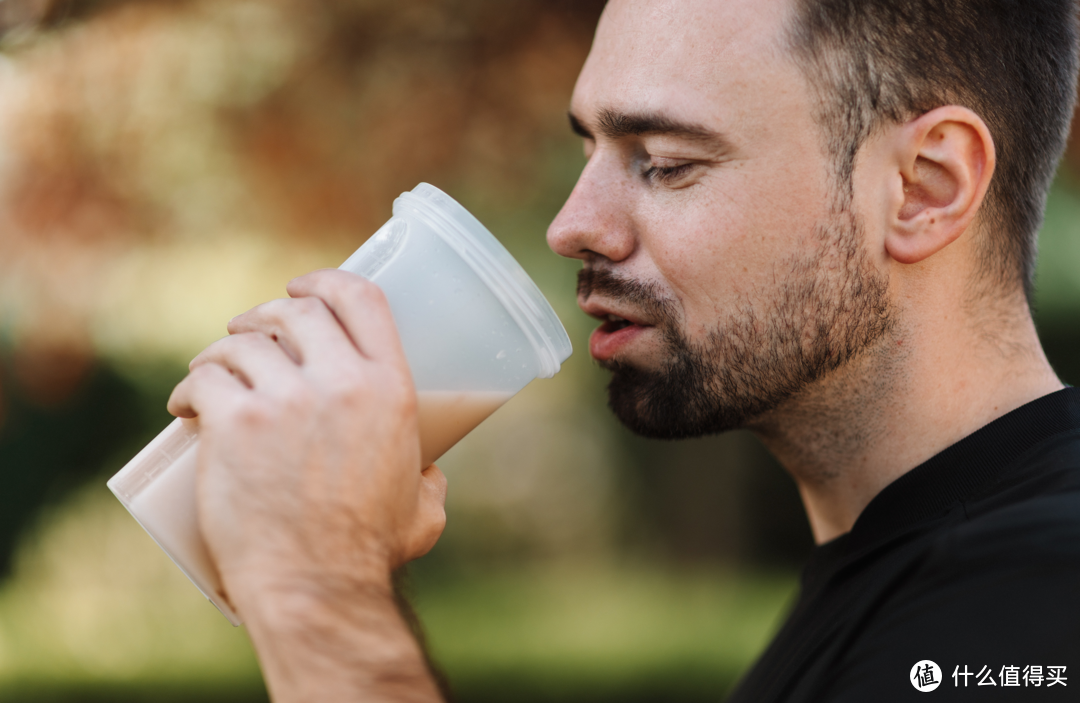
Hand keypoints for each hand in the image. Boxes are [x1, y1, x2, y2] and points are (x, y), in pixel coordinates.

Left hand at [167, 269, 447, 608]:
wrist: (317, 584)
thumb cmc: (370, 552)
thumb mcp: (425, 507)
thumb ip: (432, 483)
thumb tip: (430, 474)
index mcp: (390, 389)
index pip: (361, 298)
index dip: (327, 280)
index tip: (302, 286)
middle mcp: (342, 382)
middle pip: (296, 311)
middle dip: (266, 314)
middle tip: (249, 335)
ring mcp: (285, 400)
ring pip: (242, 343)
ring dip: (222, 350)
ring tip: (212, 372)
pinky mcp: (235, 423)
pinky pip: (204, 379)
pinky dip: (189, 387)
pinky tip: (184, 405)